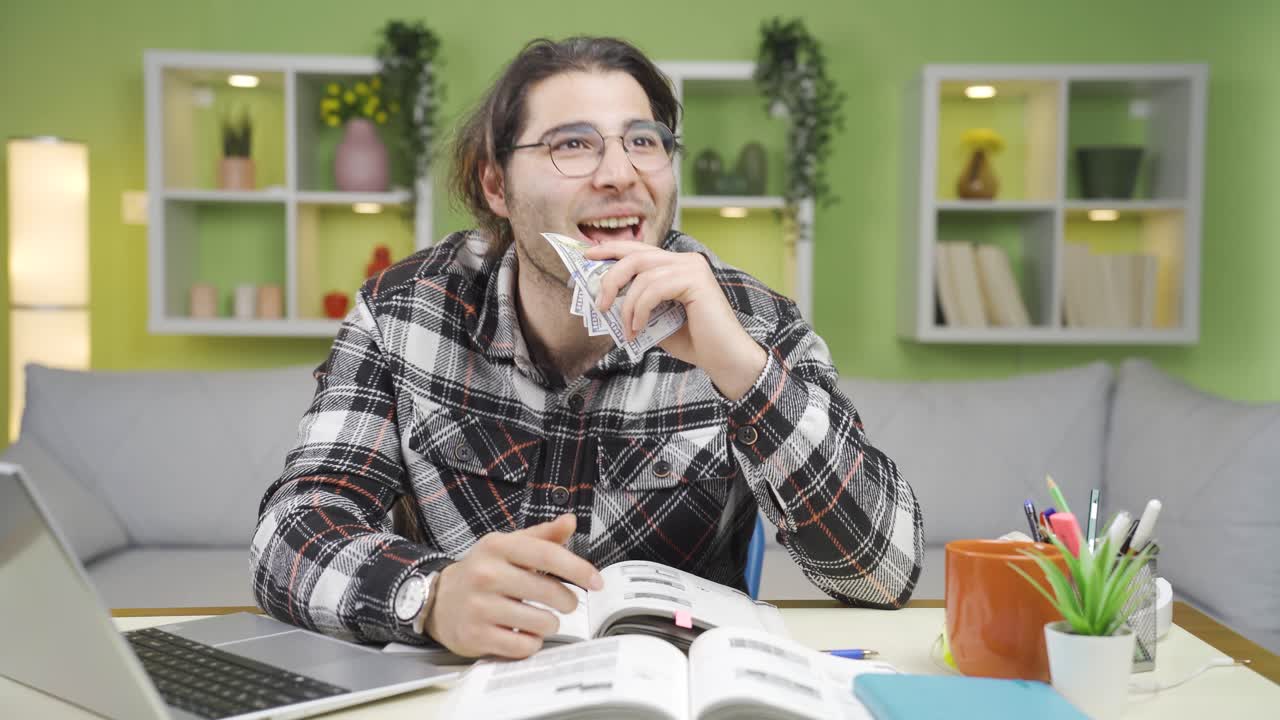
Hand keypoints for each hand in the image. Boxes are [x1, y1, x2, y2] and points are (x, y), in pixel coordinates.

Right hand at [425, 514, 602, 658]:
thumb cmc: (483, 571)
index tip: (597, 582)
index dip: (578, 568)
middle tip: (567, 603)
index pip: (547, 555)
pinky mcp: (475, 636)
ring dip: (549, 624)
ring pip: (540, 623)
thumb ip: (542, 536)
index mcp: (498, 547)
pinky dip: (531, 643)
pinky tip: (523, 634)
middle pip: (549, 592)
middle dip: (567, 601)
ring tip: (541, 619)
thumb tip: (570, 521)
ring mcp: (479, 607)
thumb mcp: (508, 546)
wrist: (439, 601)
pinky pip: (523, 646)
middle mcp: (486, 574)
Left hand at [584, 240, 766, 399]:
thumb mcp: (655, 321)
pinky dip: (640, 310)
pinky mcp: (696, 279)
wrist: (723, 359)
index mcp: (676, 266)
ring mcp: (692, 267)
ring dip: (626, 305)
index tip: (587, 256)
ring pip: (642, 274)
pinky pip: (654, 288)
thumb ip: (636, 307)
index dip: (611, 249)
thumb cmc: (693, 342)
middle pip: (636, 255)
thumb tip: (604, 302)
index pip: (639, 249)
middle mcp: (685, 260)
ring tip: (626, 330)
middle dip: (611, 277)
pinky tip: (639, 328)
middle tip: (598, 303)